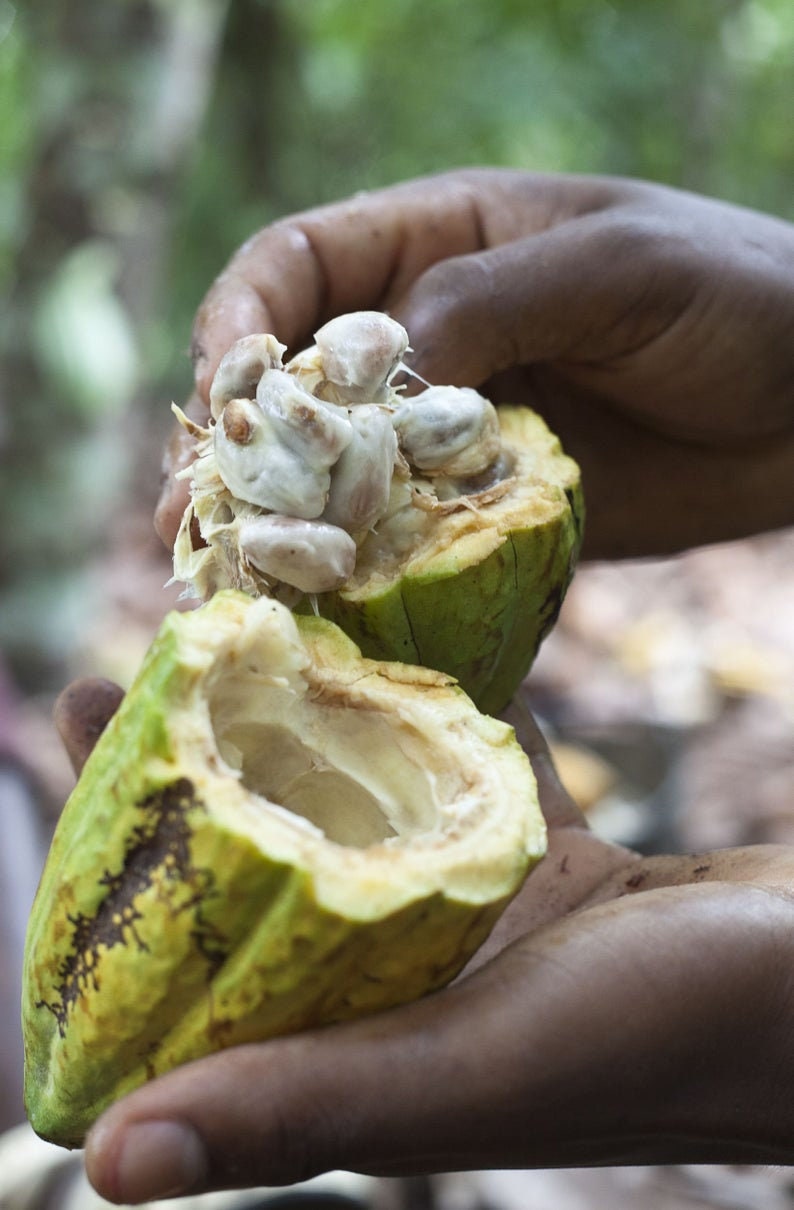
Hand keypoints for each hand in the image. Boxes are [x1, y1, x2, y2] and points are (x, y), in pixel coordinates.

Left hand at [55, 680, 793, 1202]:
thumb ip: (311, 1104)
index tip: (71, 723)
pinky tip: (384, 636)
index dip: (115, 856)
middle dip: (183, 763)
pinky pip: (452, 764)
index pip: (190, 954)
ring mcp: (465, 912)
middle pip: (255, 864)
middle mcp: (395, 978)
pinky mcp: (533, 857)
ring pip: (351, 801)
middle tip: (125, 666)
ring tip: (234, 633)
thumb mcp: (476, 1068)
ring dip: (289, 722)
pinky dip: (418, 700)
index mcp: (355, 1045)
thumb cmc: (669, 1032)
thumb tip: (102, 1163)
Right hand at [156, 169, 793, 558]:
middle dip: (233, 444)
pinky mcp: (486, 509)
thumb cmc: (734, 295)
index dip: (240, 319)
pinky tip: (321, 612)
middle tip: (190, 513)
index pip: (296, 266)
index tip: (225, 387)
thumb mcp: (614, 269)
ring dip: (275, 521)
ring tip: (223, 575)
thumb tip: (371, 377)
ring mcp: (451, 430)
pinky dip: (358, 574)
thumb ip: (488, 304)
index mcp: (438, 243)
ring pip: (335, 471)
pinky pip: (403, 539)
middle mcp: (428, 337)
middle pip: (293, 383)